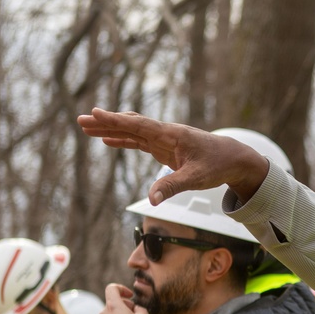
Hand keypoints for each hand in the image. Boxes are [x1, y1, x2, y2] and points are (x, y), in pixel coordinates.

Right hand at [76, 109, 269, 204]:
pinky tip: (107, 141)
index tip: (96, 113)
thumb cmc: (217, 165)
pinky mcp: (164, 148)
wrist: (233, 159)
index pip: (140, 125)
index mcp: (172, 135)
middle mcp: (165, 133)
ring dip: (110, 130)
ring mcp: (164, 140)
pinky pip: (139, 142)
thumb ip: (172, 187)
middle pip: (131, 125)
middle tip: (81, 120)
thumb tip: (150, 200)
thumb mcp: (196, 178)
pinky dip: (123, 140)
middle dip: (106, 122)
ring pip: (133, 132)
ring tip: (87, 128)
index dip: (117, 120)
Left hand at [99, 283, 149, 313]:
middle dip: (125, 304)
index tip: (130, 296)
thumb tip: (135, 308)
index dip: (122, 288)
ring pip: (112, 311)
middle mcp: (105, 312)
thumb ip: (139, 307)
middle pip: (114, 301)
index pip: (112, 288)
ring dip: (122, 313)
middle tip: (135, 312)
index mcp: (113, 305)